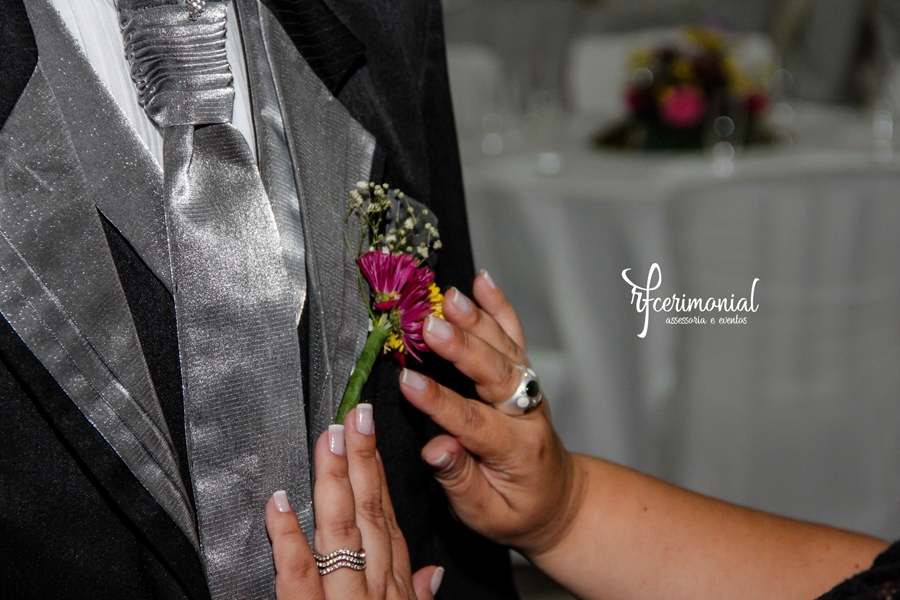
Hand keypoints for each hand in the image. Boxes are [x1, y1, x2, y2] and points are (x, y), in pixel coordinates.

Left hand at [265, 405, 443, 598]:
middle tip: (355, 415)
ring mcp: (345, 599)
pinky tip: (279, 502)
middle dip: (362, 459)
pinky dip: (288, 537)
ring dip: (334, 479)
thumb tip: (434, 573)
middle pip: (368, 512)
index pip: (386, 519)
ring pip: (339, 530)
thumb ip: (418, 595)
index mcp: (394, 585)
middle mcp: (375, 586)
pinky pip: (299, 573)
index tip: (368, 437)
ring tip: (328, 439)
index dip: (377, 475)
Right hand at [399, 271, 584, 559]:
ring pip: (504, 348)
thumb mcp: (487, 514)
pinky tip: (482, 282)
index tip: (406, 382)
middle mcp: (526, 412)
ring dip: (477, 319)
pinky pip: (514, 337)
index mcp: (515, 450)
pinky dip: (500, 307)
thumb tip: (435, 449)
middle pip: (493, 373)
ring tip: (450, 296)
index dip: (438, 402)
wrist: (558, 498)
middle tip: (430, 325)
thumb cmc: (517, 510)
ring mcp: (528, 388)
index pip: (473, 421)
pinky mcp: (524, 375)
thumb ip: (460, 481)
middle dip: (461, 347)